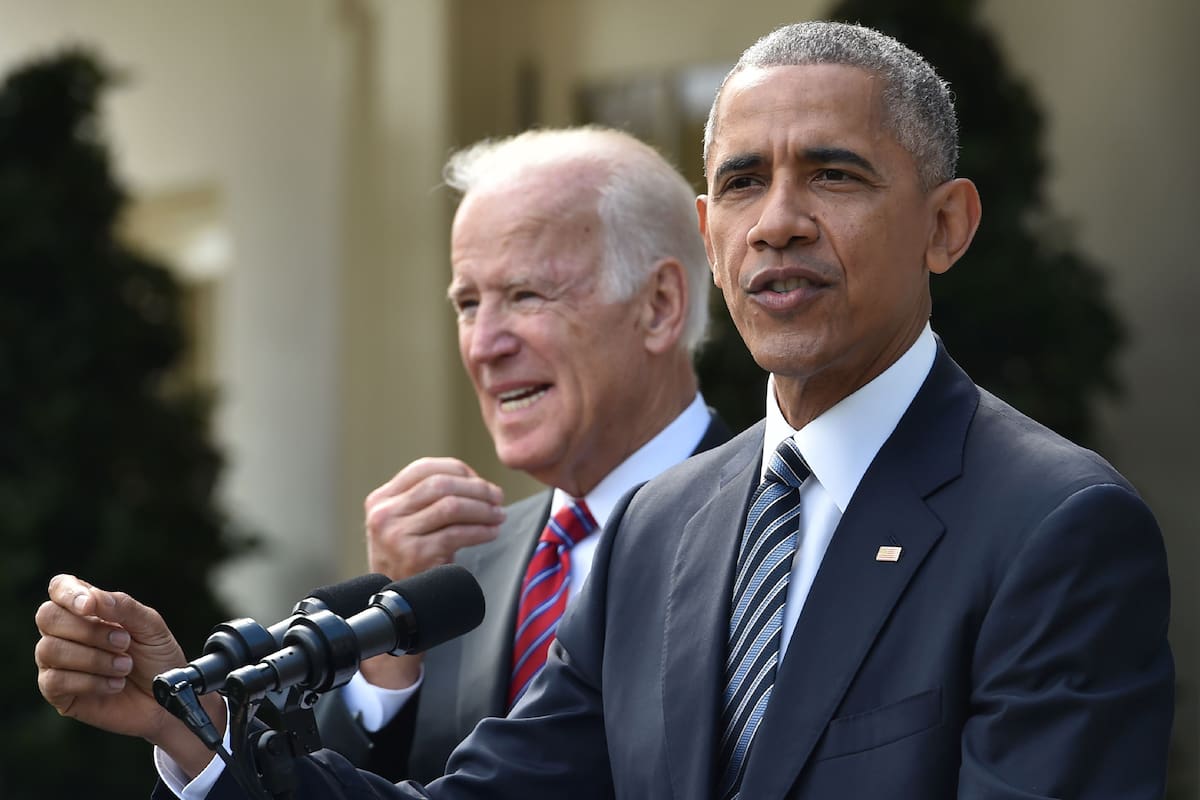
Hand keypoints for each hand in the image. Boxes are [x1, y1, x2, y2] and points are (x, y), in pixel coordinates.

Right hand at [35, 574, 223, 777]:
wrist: (166, 699)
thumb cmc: (157, 658)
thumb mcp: (151, 627)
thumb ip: (124, 608)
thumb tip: (93, 598)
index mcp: (88, 609)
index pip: (60, 587)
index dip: (69, 593)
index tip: (90, 606)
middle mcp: (66, 633)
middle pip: (47, 616)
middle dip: (88, 630)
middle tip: (124, 642)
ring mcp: (58, 663)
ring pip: (49, 649)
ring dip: (94, 658)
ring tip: (125, 666)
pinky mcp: (58, 692)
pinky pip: (55, 680)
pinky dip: (90, 681)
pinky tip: (116, 684)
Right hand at [364, 456, 503, 579]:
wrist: (398, 605)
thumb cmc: (410, 560)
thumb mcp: (405, 523)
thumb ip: (426, 498)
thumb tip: (474, 480)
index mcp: (380, 499)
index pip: (423, 468)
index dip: (458, 470)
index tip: (479, 481)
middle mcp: (384, 514)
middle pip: (440, 484)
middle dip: (476, 488)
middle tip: (498, 497)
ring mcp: (397, 535)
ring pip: (452, 506)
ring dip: (483, 509)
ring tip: (498, 515)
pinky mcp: (415, 555)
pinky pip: (457, 533)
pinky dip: (481, 530)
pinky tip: (492, 532)